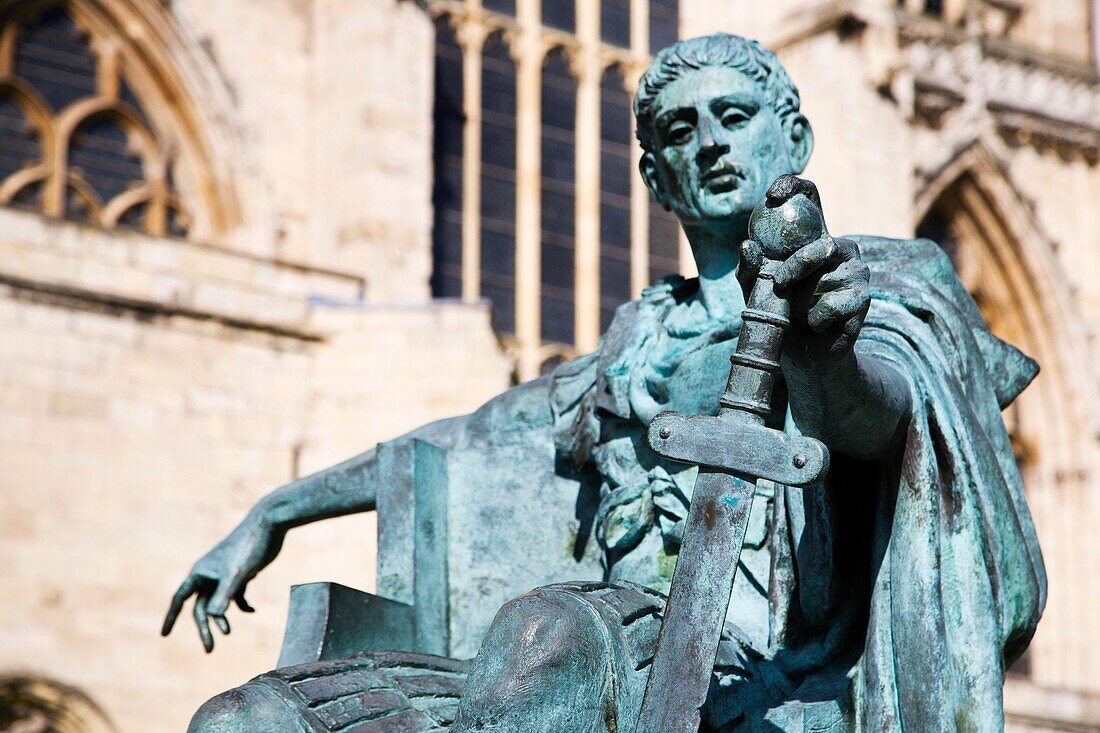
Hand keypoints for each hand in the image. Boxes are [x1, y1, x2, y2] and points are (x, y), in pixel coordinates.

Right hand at [161, 515, 283, 651]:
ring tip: (227, 633)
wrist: (269, 525)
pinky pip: (235, 595)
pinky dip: (241, 605)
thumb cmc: (249, 547)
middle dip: (204, 628)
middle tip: (209, 650)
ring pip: (217, 602)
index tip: (164, 635)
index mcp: (201, 572)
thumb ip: (225, 595)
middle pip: (201, 606)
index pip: (180, 598)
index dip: (171, 617)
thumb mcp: (237, 574)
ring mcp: (225, 574)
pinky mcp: (241, 573)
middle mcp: (210, 574)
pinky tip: (251, 610)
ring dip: (220, 618)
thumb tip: (213, 616)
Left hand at [738, 204, 868, 365]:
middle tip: (779, 284)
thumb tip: (747, 246)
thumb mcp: (757, 291)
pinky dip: (816, 319)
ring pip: (827, 276)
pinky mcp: (864, 297)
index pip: (810, 196)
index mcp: (814, 238)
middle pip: (821, 244)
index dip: (793, 185)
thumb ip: (751, 269)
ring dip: (802, 301)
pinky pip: (833, 303)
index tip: (771, 196)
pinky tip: (818, 326)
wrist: (805, 356)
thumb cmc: (782, 316)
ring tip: (799, 314)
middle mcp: (840, 249)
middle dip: (795, 266)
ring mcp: (856, 272)